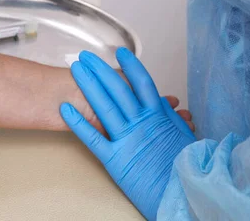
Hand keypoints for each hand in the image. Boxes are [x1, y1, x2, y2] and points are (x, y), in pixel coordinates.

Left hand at [61, 48, 195, 219]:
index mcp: (159, 117)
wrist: (183, 197)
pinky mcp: (114, 159)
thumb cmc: (184, 168)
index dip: (131, 66)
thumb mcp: (182, 137)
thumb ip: (169, 117)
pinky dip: (77, 123)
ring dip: (88, 86)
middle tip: (86, 56)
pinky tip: (65, 109)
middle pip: (118, 89)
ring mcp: (127, 140)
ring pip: (104, 107)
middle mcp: (141, 124)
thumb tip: (164, 102)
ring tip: (75, 69)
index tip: (120, 52)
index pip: (143, 84)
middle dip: (100, 70)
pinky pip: (93, 138)